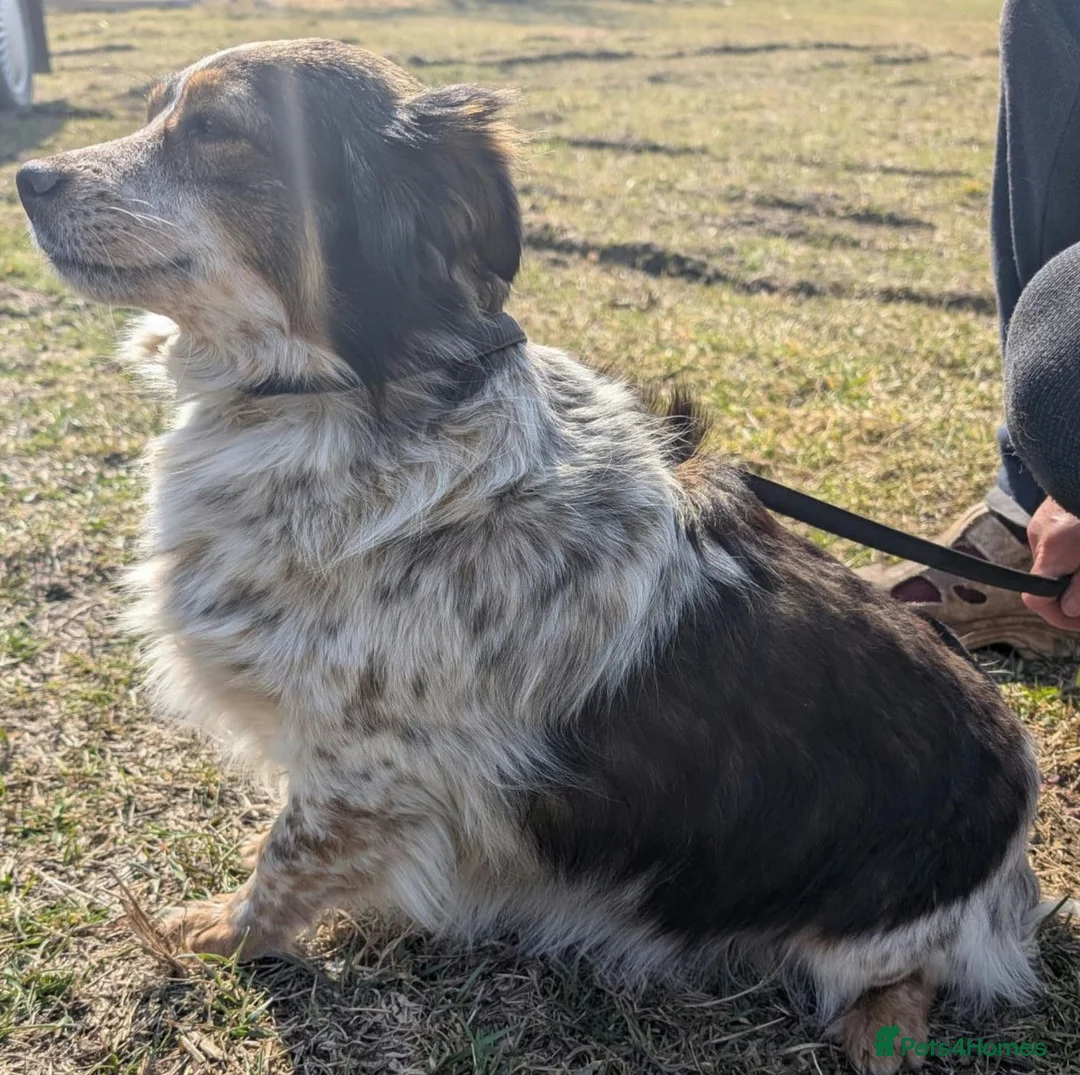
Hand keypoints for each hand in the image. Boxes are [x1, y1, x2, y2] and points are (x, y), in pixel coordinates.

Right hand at [1022, 497, 1079, 629]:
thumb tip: (1067, 609)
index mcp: (1052, 549)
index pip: (1036, 598)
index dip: (1060, 617)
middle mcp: (1041, 534)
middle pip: (1049, 581)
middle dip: (1074, 596)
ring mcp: (1045, 518)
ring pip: (1059, 561)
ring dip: (1078, 574)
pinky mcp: (1055, 507)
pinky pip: (1062, 541)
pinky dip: (1076, 552)